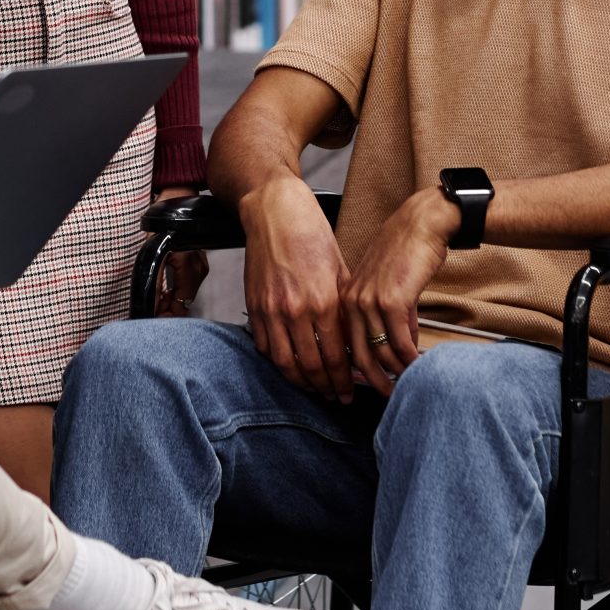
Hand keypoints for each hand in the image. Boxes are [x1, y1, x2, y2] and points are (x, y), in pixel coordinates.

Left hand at [151, 186, 209, 316]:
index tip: (153, 323)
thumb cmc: (162, 221)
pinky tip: (164, 294)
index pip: (181, 307)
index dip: (166, 319)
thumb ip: (154, 283)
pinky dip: (174, 292)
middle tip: (150, 316)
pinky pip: (186, 285)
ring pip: (185, 295)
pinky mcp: (197, 262)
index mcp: (190, 269)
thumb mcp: (152, 253)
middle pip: (183, 304)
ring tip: (154, 306)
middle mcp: (199, 270)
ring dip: (169, 303)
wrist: (175, 199)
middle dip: (166, 312)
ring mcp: (200, 266)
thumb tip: (151, 307)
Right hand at [241, 176, 354, 402]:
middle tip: (335, 398)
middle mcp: (296, 310)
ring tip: (313, 389)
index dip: (343, 382)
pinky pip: (264, 345)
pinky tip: (290, 365)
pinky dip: (277, 361)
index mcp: (323, 302)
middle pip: (310, 367)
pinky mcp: (254, 305)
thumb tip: (356, 341)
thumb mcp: (340, 270)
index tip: (350, 393)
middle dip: (325, 388)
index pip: (335, 358)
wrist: (275, 211)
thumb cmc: (312, 234)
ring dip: (300, 382)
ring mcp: (271, 310)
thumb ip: (345, 308)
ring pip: (284, 363)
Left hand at [342, 190, 455, 397]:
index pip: (345, 343)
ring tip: (406, 384)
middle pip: (358, 355)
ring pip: (380, 351)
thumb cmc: (407, 250)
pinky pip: (399, 341)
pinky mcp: (392, 301)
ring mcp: (370, 302)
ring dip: (395, 372)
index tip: (366, 385)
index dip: (354, 369)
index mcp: (346, 298)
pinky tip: (418, 365)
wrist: (422, 224)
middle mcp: (352, 301)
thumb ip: (389, 316)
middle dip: (372, 381)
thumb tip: (401, 347)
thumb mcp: (387, 285)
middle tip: (387, 396)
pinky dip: (409, 358)